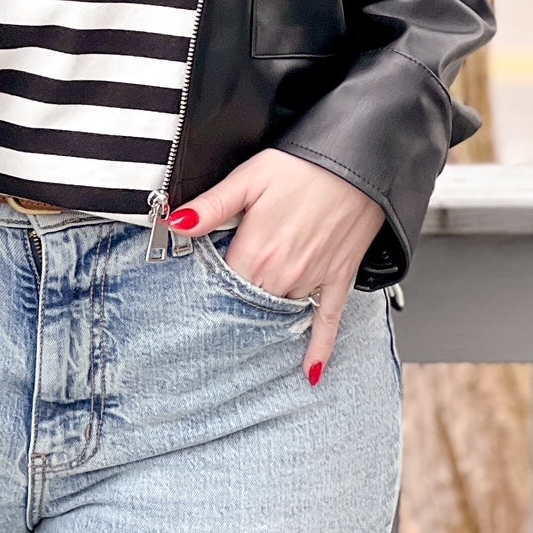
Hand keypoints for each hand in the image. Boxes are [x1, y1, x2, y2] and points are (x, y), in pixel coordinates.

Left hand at [167, 148, 386, 385]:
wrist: (357, 161)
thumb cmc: (302, 165)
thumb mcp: (248, 177)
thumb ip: (211, 206)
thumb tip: (175, 222)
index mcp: (257, 252)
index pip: (222, 287)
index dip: (211, 285)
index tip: (201, 288)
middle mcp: (284, 275)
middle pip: (250, 304)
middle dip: (237, 304)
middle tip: (224, 306)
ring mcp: (313, 281)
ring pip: (281, 313)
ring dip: (268, 317)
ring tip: (252, 323)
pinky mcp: (338, 280)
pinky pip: (327, 323)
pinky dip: (318, 348)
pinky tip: (310, 371)